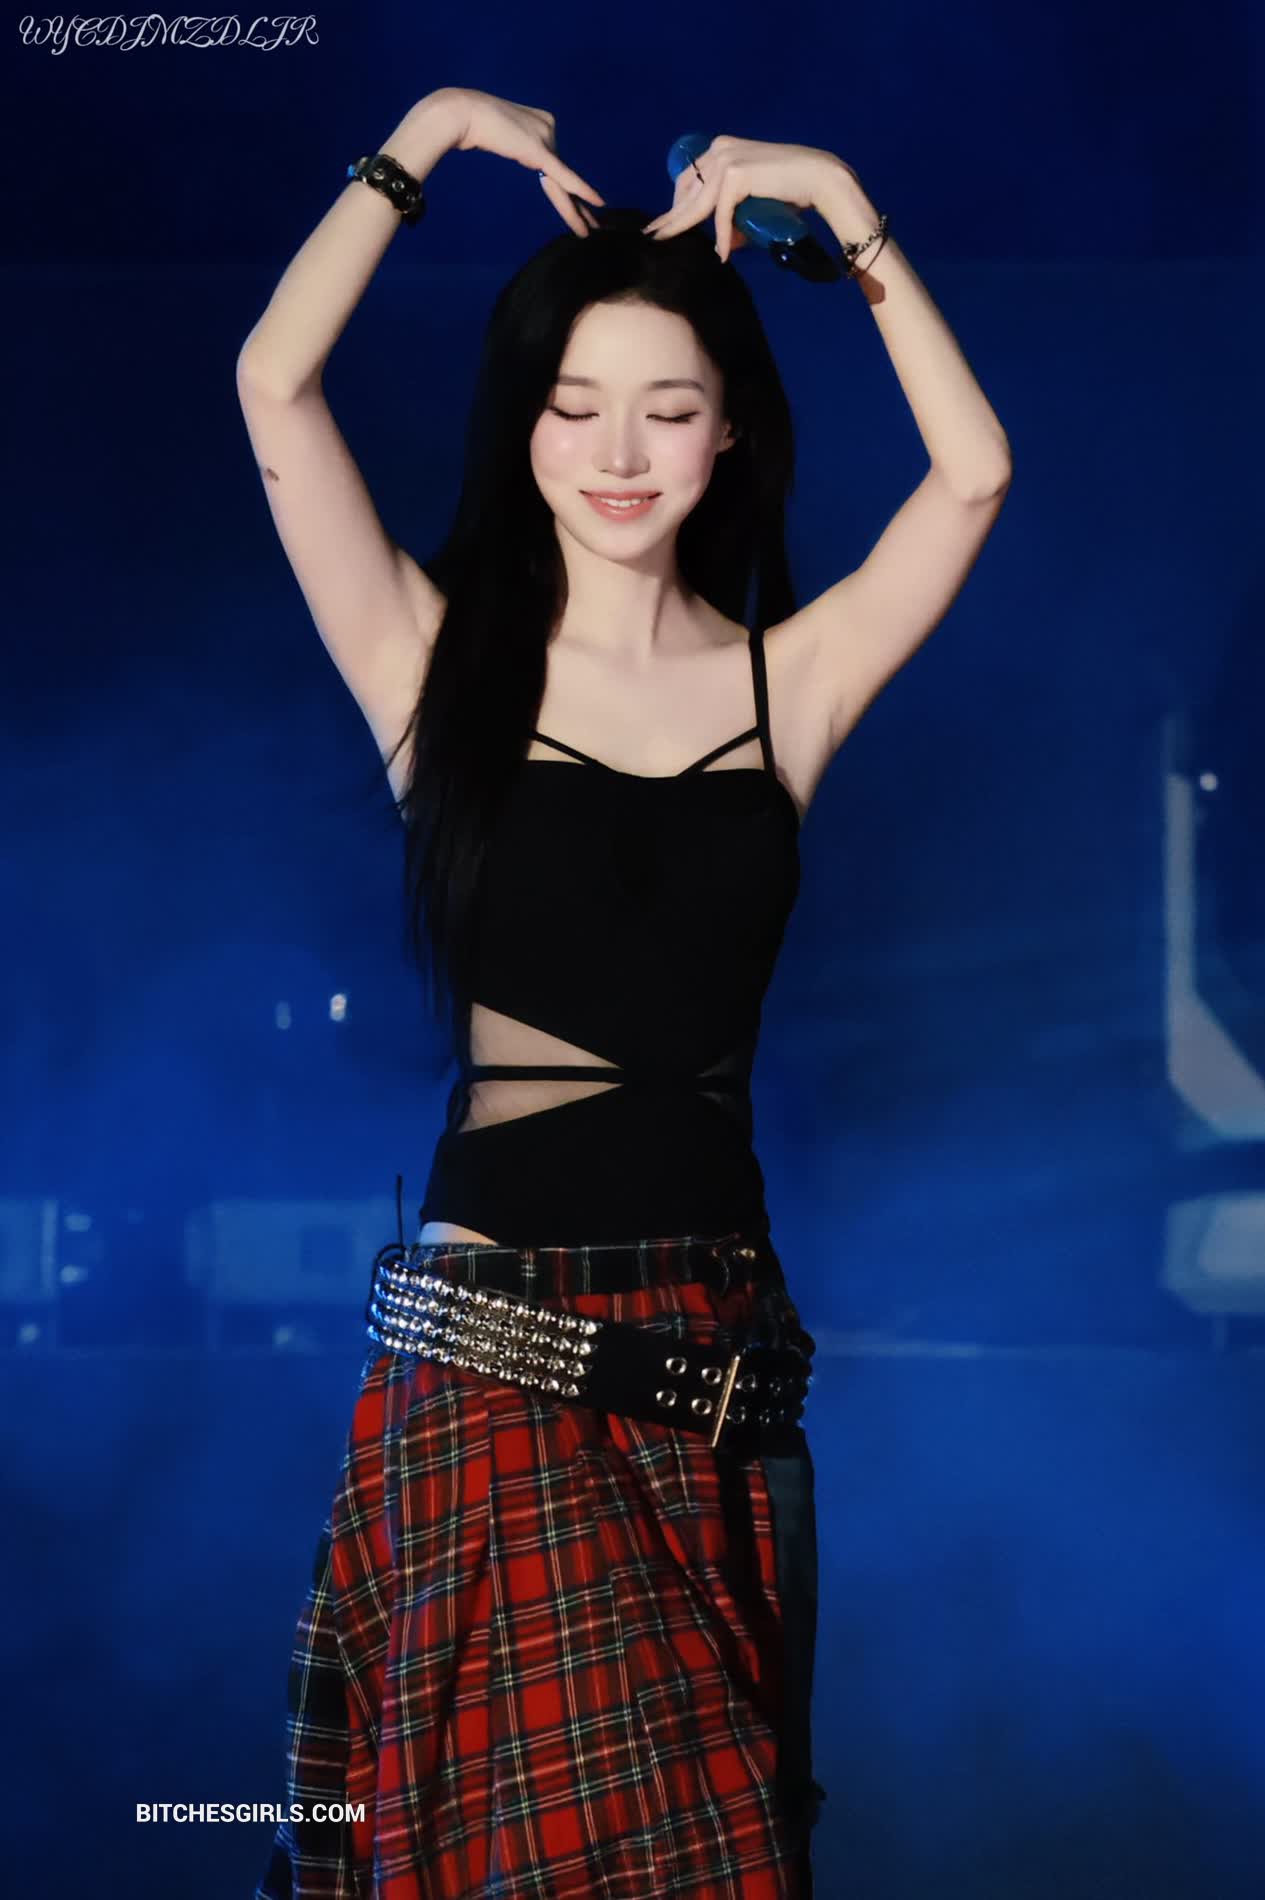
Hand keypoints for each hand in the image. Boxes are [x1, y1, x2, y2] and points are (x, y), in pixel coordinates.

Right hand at [439, 86, 604, 236]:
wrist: (463, 113)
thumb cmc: (471, 122)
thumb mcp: (501, 133)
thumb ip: (517, 142)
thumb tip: (518, 148)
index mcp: (542, 122)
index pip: (555, 165)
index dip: (565, 188)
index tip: (574, 207)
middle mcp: (549, 128)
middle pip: (564, 175)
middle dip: (578, 203)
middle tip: (594, 222)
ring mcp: (546, 138)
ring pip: (563, 183)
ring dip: (576, 211)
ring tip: (589, 230)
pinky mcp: (539, 150)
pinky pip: (564, 176)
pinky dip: (581, 190)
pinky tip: (598, 203)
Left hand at [641, 136, 852, 261]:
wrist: (819, 178)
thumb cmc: (789, 191)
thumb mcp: (751, 202)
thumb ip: (731, 217)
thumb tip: (721, 245)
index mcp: (721, 149)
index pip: (689, 180)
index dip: (675, 205)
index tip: (661, 225)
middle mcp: (719, 149)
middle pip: (687, 191)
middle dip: (670, 216)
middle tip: (652, 237)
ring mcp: (727, 160)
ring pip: (698, 204)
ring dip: (683, 227)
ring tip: (665, 244)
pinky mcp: (736, 176)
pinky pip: (720, 214)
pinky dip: (721, 235)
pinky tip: (721, 254)